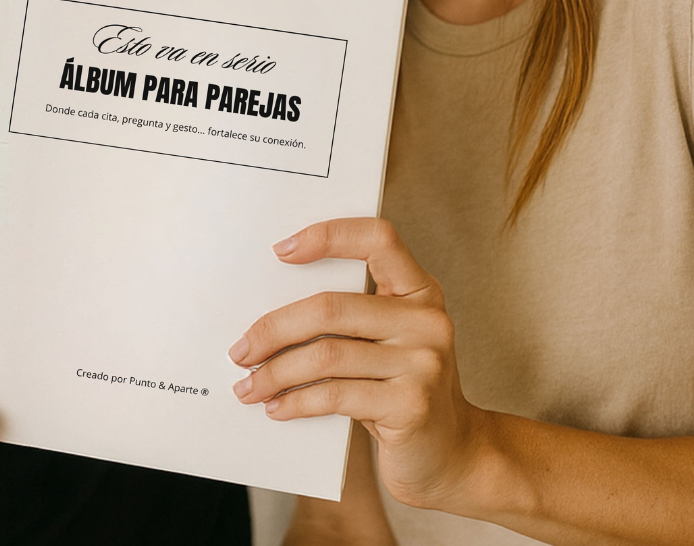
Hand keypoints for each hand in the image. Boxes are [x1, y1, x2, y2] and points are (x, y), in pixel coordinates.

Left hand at [229, 218, 486, 513]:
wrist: (453, 457)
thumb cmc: (402, 390)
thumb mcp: (388, 343)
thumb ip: (351, 318)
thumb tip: (269, 313)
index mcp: (420, 290)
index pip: (377, 238)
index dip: (328, 236)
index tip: (280, 250)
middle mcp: (427, 320)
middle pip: (332, 306)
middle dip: (274, 328)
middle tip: (241, 348)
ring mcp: (424, 363)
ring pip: (327, 354)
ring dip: (276, 372)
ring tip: (249, 385)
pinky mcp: (412, 406)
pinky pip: (336, 395)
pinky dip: (297, 402)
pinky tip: (277, 408)